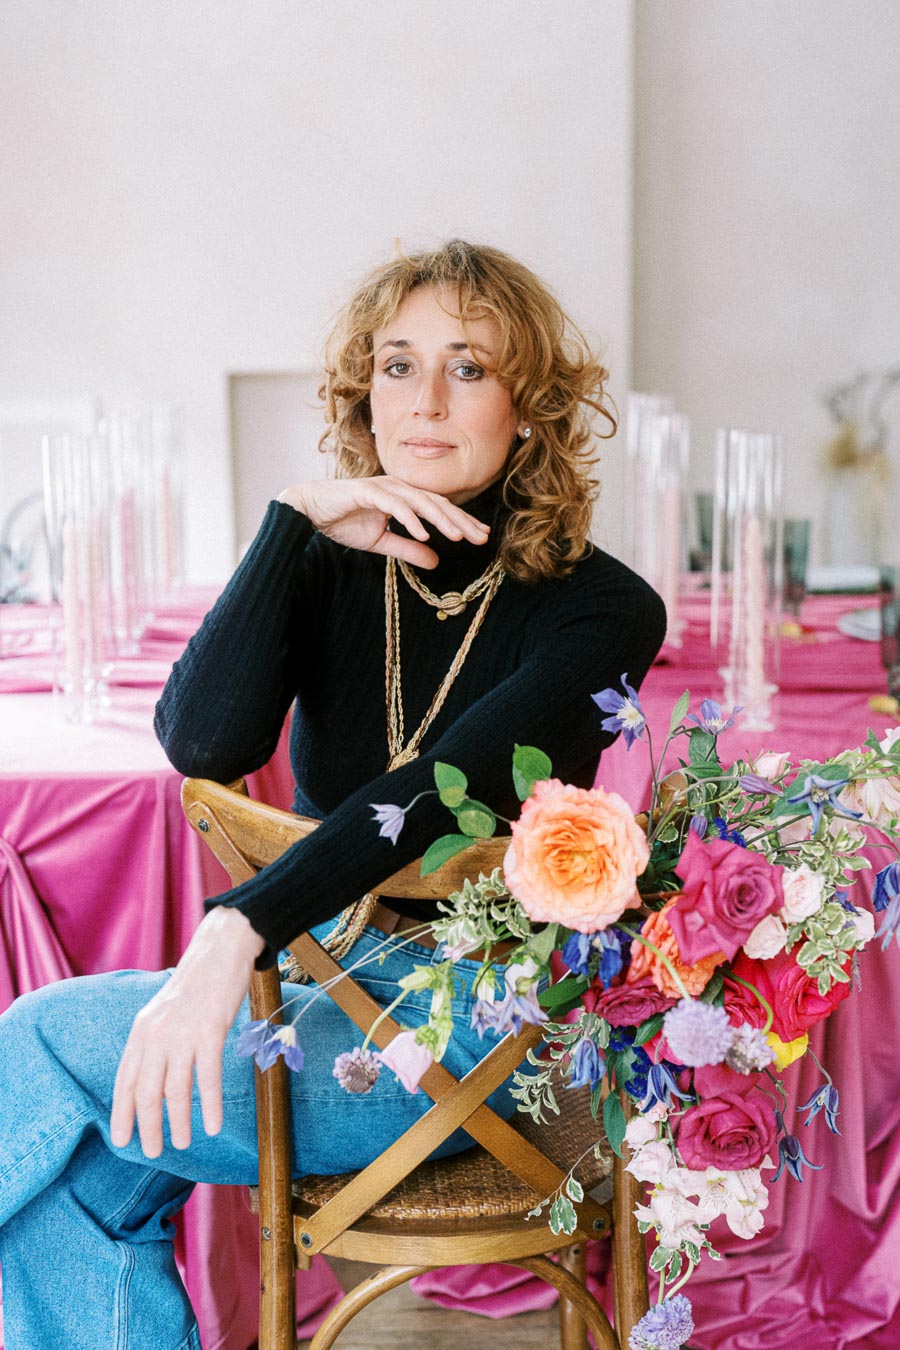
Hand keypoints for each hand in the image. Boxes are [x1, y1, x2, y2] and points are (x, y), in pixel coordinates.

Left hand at [110, 907, 264, 1158]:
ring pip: (176, 1090)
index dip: (122, 1113)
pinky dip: (210, 1105)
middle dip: (148, 1126)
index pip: (125, 1081)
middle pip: (147, 1092)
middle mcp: (157, 1034)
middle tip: (153, 1151)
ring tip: (181, 1143)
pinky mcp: (210, 1031)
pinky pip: (208, 1078)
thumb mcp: (163, 1013)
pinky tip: (213, 1125)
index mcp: (142, 1031)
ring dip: (178, 1122)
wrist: (220, 950)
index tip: (122, 1140)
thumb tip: (153, 1082)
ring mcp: (183, 1034)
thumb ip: (155, 1043)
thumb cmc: (196, 985)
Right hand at [278, 476, 489, 567]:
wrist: (309, 511)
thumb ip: (408, 548)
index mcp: (403, 498)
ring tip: (459, 536)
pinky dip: (411, 519)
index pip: (439, 509)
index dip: (461, 521)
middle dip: (460, 520)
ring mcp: (383, 488)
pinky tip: (425, 534)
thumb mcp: (381, 542)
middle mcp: (398, 488)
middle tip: (482, 537)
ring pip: (420, 502)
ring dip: (441, 519)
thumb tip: (436, 560)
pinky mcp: (367, 492)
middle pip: (436, 503)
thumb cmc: (343, 522)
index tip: (481, 536)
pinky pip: (395, 505)